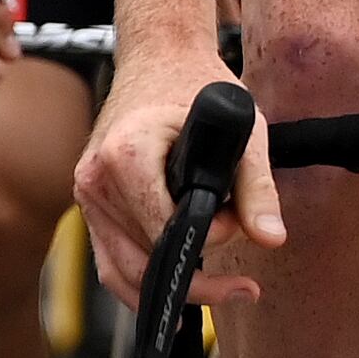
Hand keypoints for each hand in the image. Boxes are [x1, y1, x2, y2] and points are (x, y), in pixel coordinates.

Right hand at [73, 39, 282, 306]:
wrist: (159, 59)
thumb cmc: (199, 88)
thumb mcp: (245, 132)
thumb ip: (257, 187)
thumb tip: (271, 238)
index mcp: (126, 154)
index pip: (164, 229)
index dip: (208, 243)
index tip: (241, 235)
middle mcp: (95, 178)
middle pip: (141, 259)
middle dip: (196, 280)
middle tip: (245, 289)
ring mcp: (86, 194)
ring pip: (122, 269)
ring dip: (172, 286)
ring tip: (226, 289)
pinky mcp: (91, 205)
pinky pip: (111, 259)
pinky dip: (144, 281)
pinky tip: (180, 298)